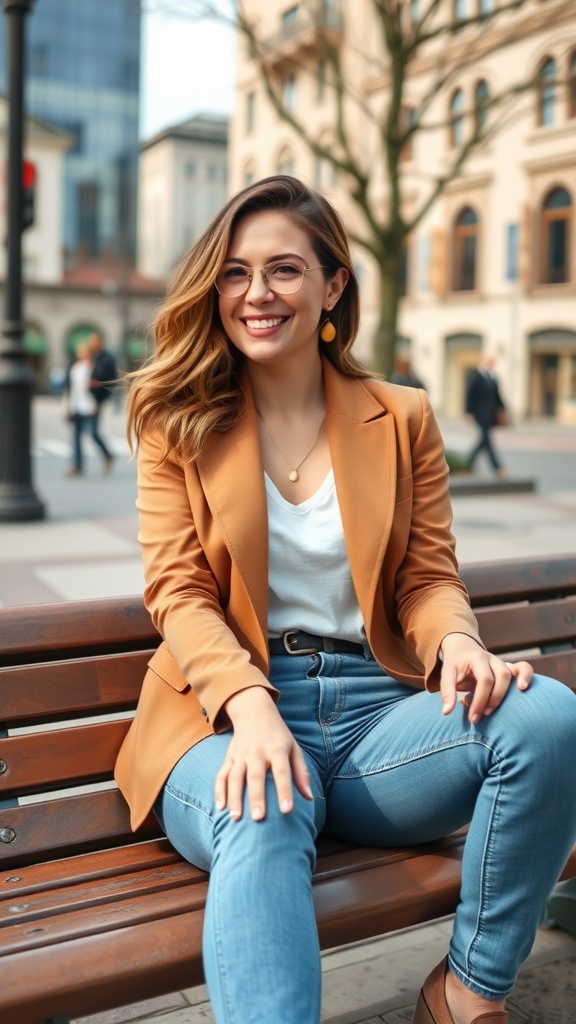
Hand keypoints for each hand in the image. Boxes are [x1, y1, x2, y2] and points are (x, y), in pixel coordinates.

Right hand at [215, 686, 312, 820]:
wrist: (254, 711)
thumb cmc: (278, 735)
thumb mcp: (294, 747)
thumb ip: (301, 772)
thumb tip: (309, 798)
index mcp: (277, 750)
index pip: (282, 772)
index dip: (284, 791)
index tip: (287, 810)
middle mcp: (257, 752)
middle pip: (256, 777)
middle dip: (256, 798)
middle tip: (258, 818)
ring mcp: (240, 755)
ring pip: (235, 777)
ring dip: (234, 798)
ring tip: (235, 818)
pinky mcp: (228, 757)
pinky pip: (221, 775)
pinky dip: (219, 791)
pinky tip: (220, 807)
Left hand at [439, 633, 531, 723]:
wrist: (463, 649)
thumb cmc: (455, 664)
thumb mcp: (447, 674)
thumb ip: (447, 692)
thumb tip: (446, 712)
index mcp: (477, 658)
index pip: (485, 680)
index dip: (480, 700)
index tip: (473, 718)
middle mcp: (492, 659)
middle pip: (501, 676)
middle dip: (493, 700)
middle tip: (482, 716)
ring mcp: (502, 662)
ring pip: (512, 674)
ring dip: (506, 694)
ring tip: (497, 711)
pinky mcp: (509, 668)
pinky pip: (524, 668)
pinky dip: (526, 677)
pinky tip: (523, 689)